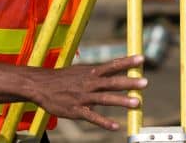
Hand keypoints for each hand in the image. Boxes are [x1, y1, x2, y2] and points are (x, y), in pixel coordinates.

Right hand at [30, 55, 146, 130]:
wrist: (41, 86)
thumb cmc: (63, 78)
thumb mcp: (81, 70)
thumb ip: (98, 71)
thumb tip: (115, 67)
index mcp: (91, 72)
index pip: (113, 65)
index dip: (127, 61)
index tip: (142, 58)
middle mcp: (90, 82)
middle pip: (112, 81)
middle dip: (129, 82)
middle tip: (145, 83)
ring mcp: (84, 97)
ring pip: (105, 98)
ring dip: (121, 101)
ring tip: (136, 103)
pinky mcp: (76, 110)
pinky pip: (92, 117)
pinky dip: (104, 122)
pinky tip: (115, 126)